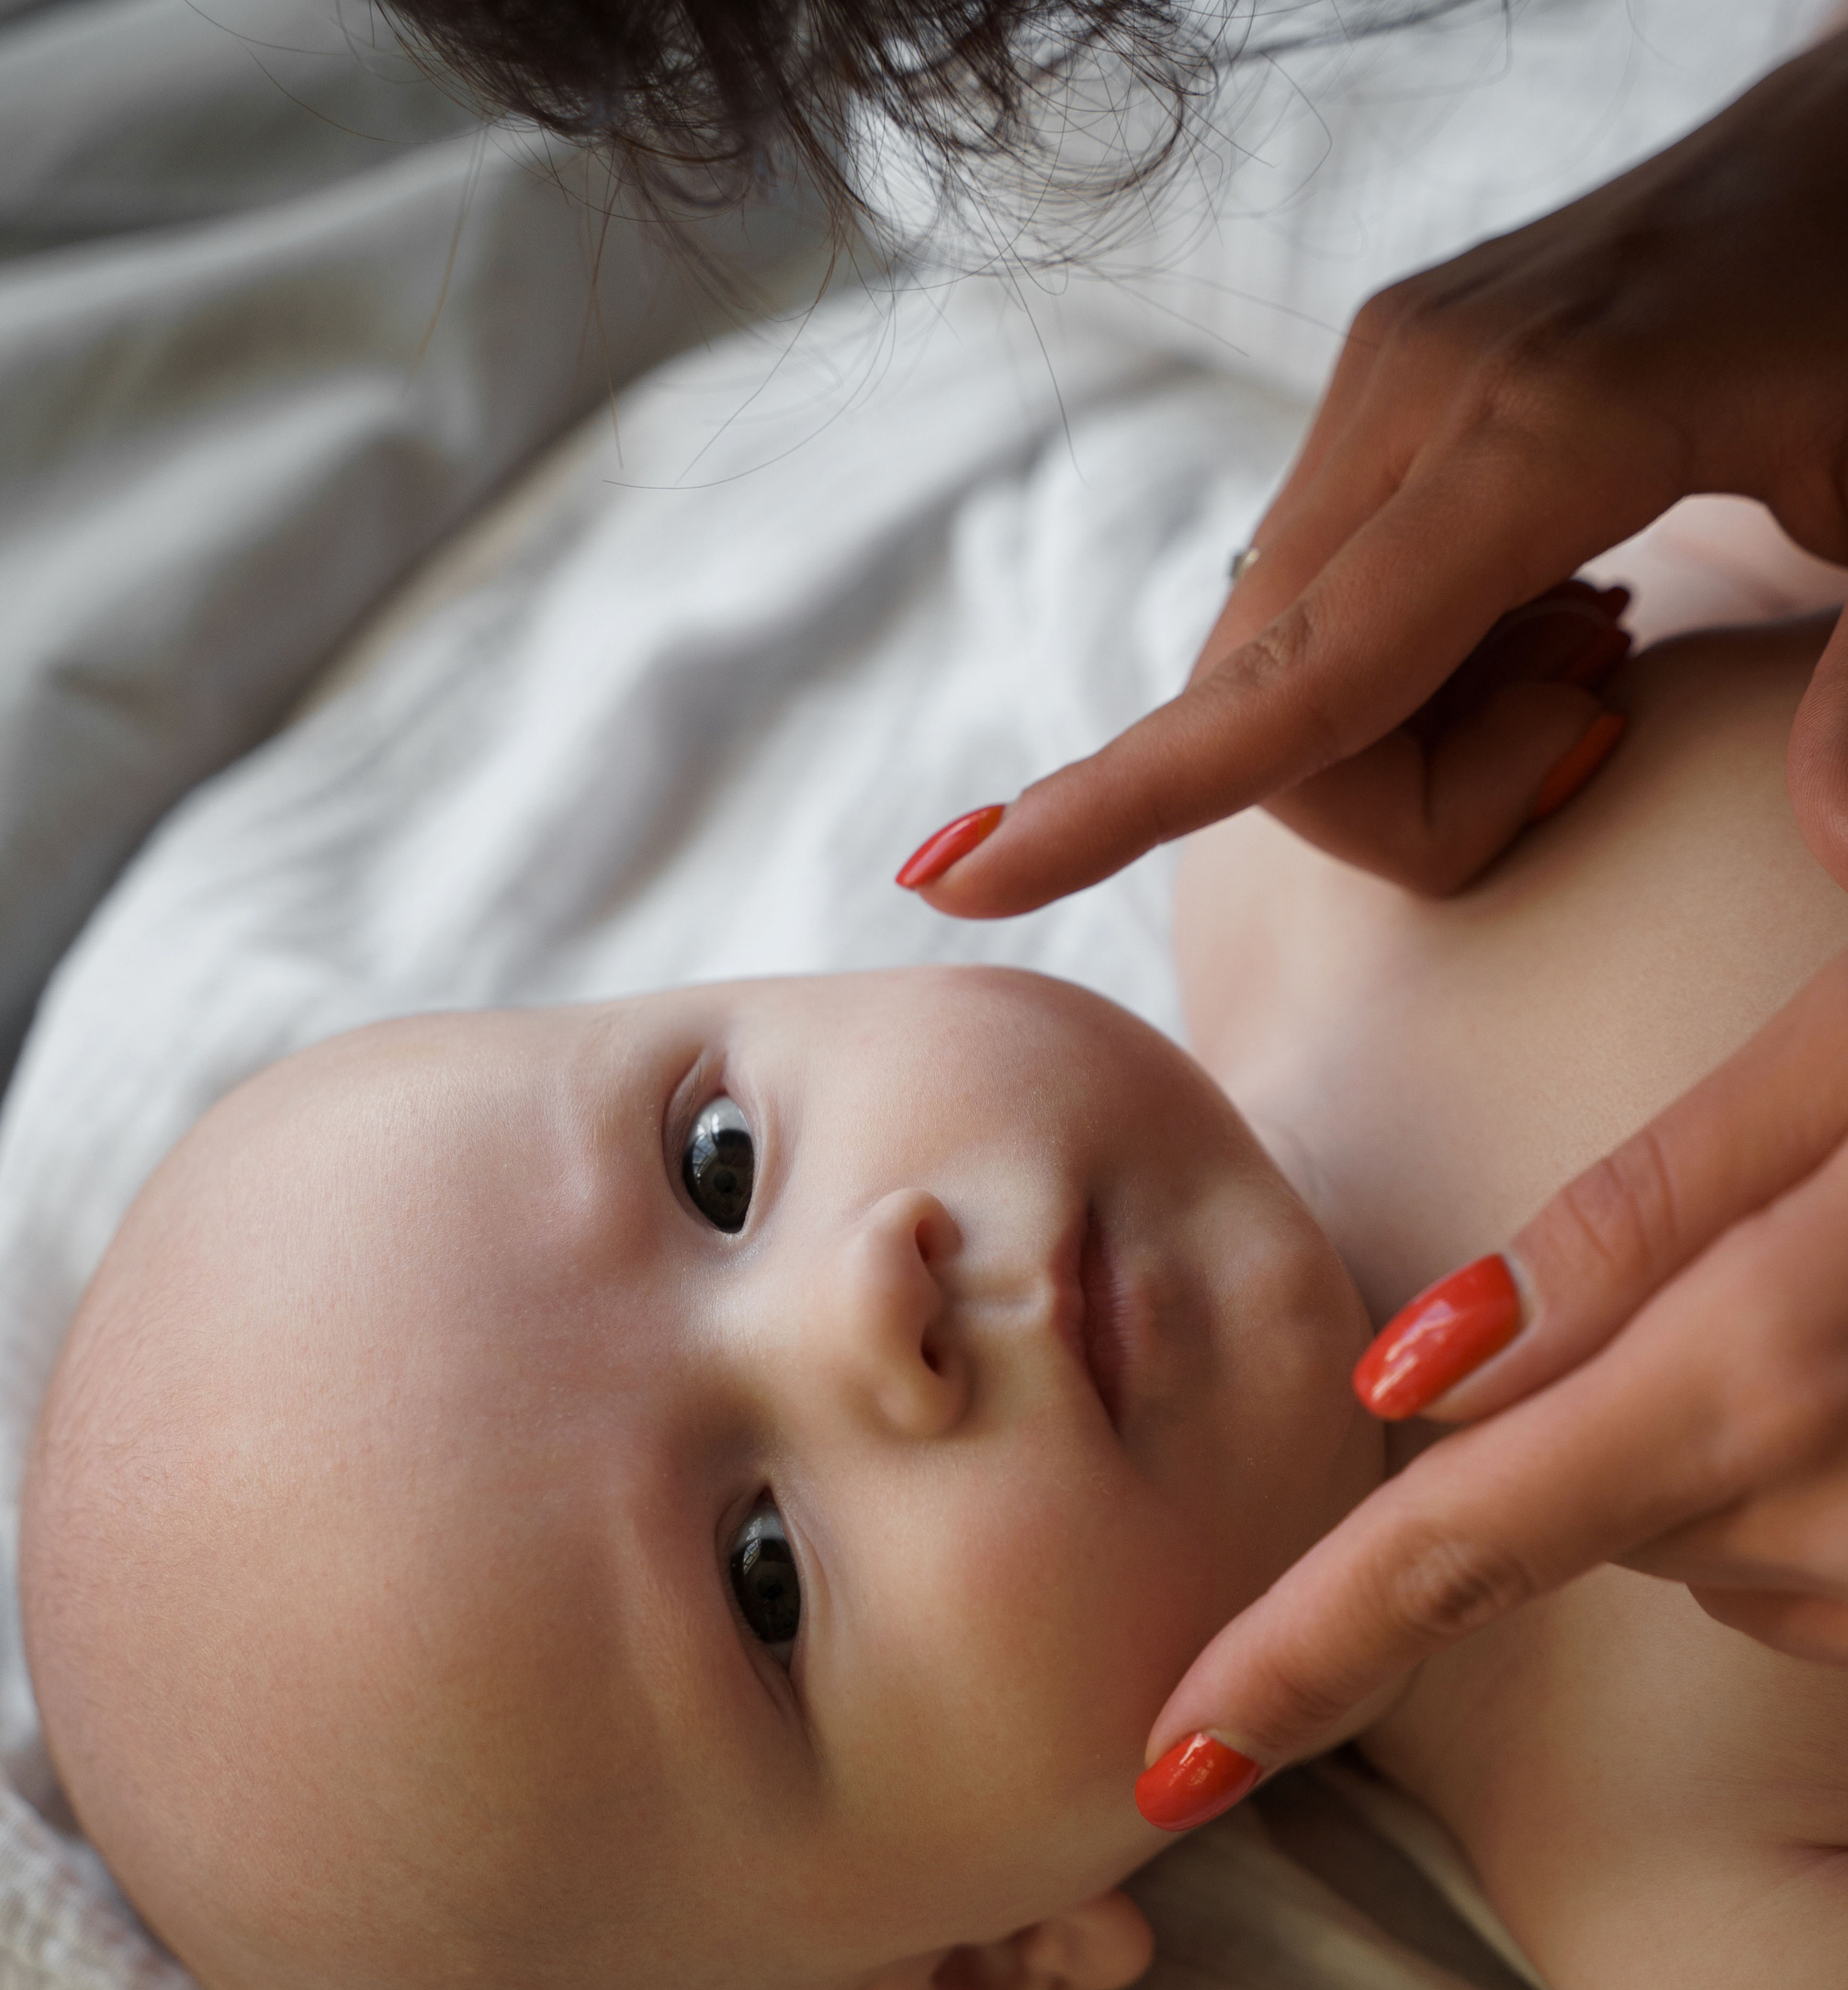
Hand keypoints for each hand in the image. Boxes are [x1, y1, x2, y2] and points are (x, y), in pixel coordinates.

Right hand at [896, 29, 1847, 914]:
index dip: (1122, 796)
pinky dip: (1420, 667)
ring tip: (1597, 649)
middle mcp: (1411, 396)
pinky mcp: (1392, 386)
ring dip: (1423, 738)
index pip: (1292, 676)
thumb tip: (1827, 831)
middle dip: (1408, 807)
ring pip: (1285, 666)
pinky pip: (1325, 599)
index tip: (959, 876)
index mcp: (1534, 434)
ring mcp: (1385, 382)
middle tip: (1602, 724)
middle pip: (1274, 713)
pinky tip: (1558, 601)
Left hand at [1135, 956, 1847, 1831]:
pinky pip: (1823, 1558)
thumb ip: (1646, 1219)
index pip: (1457, 1548)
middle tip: (1784, 1254)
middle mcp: (1827, 1511)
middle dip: (1611, 1409)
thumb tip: (1423, 1366)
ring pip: (1717, 1533)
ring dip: (1746, 1428)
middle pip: (1593, 1510)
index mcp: (1766, 1364)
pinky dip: (1832, 1472)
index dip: (1292, 1661)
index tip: (1165, 1771)